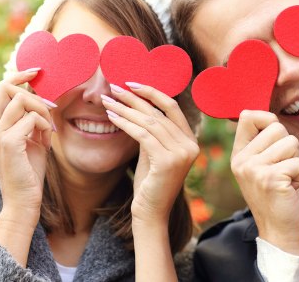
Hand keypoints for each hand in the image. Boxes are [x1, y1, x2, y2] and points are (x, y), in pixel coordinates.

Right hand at [0, 69, 53, 224]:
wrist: (23, 200)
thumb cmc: (28, 171)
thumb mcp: (30, 139)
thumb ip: (30, 118)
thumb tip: (42, 97)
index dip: (17, 76)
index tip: (37, 72)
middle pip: (4, 87)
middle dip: (31, 91)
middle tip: (49, 107)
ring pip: (21, 101)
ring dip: (41, 109)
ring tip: (48, 127)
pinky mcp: (8, 143)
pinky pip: (30, 118)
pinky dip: (43, 123)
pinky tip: (46, 137)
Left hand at [101, 83, 198, 224]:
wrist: (151, 213)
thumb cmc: (149, 183)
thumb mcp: (153, 152)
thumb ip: (152, 131)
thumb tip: (136, 106)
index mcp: (191, 141)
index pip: (172, 107)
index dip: (152, 92)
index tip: (131, 83)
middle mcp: (190, 146)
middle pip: (158, 112)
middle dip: (134, 98)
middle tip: (114, 88)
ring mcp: (181, 154)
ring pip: (149, 122)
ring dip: (125, 109)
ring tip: (107, 101)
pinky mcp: (168, 162)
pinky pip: (142, 135)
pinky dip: (125, 124)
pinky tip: (111, 117)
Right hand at [232, 110, 298, 254]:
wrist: (278, 230)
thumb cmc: (277, 195)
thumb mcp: (261, 166)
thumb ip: (262, 143)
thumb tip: (270, 118)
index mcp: (238, 155)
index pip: (248, 116)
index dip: (268, 119)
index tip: (275, 138)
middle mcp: (242, 160)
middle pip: (276, 127)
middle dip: (288, 146)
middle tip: (283, 168)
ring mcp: (254, 169)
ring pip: (291, 143)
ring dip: (295, 161)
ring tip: (286, 178)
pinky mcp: (270, 178)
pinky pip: (297, 162)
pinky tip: (289, 188)